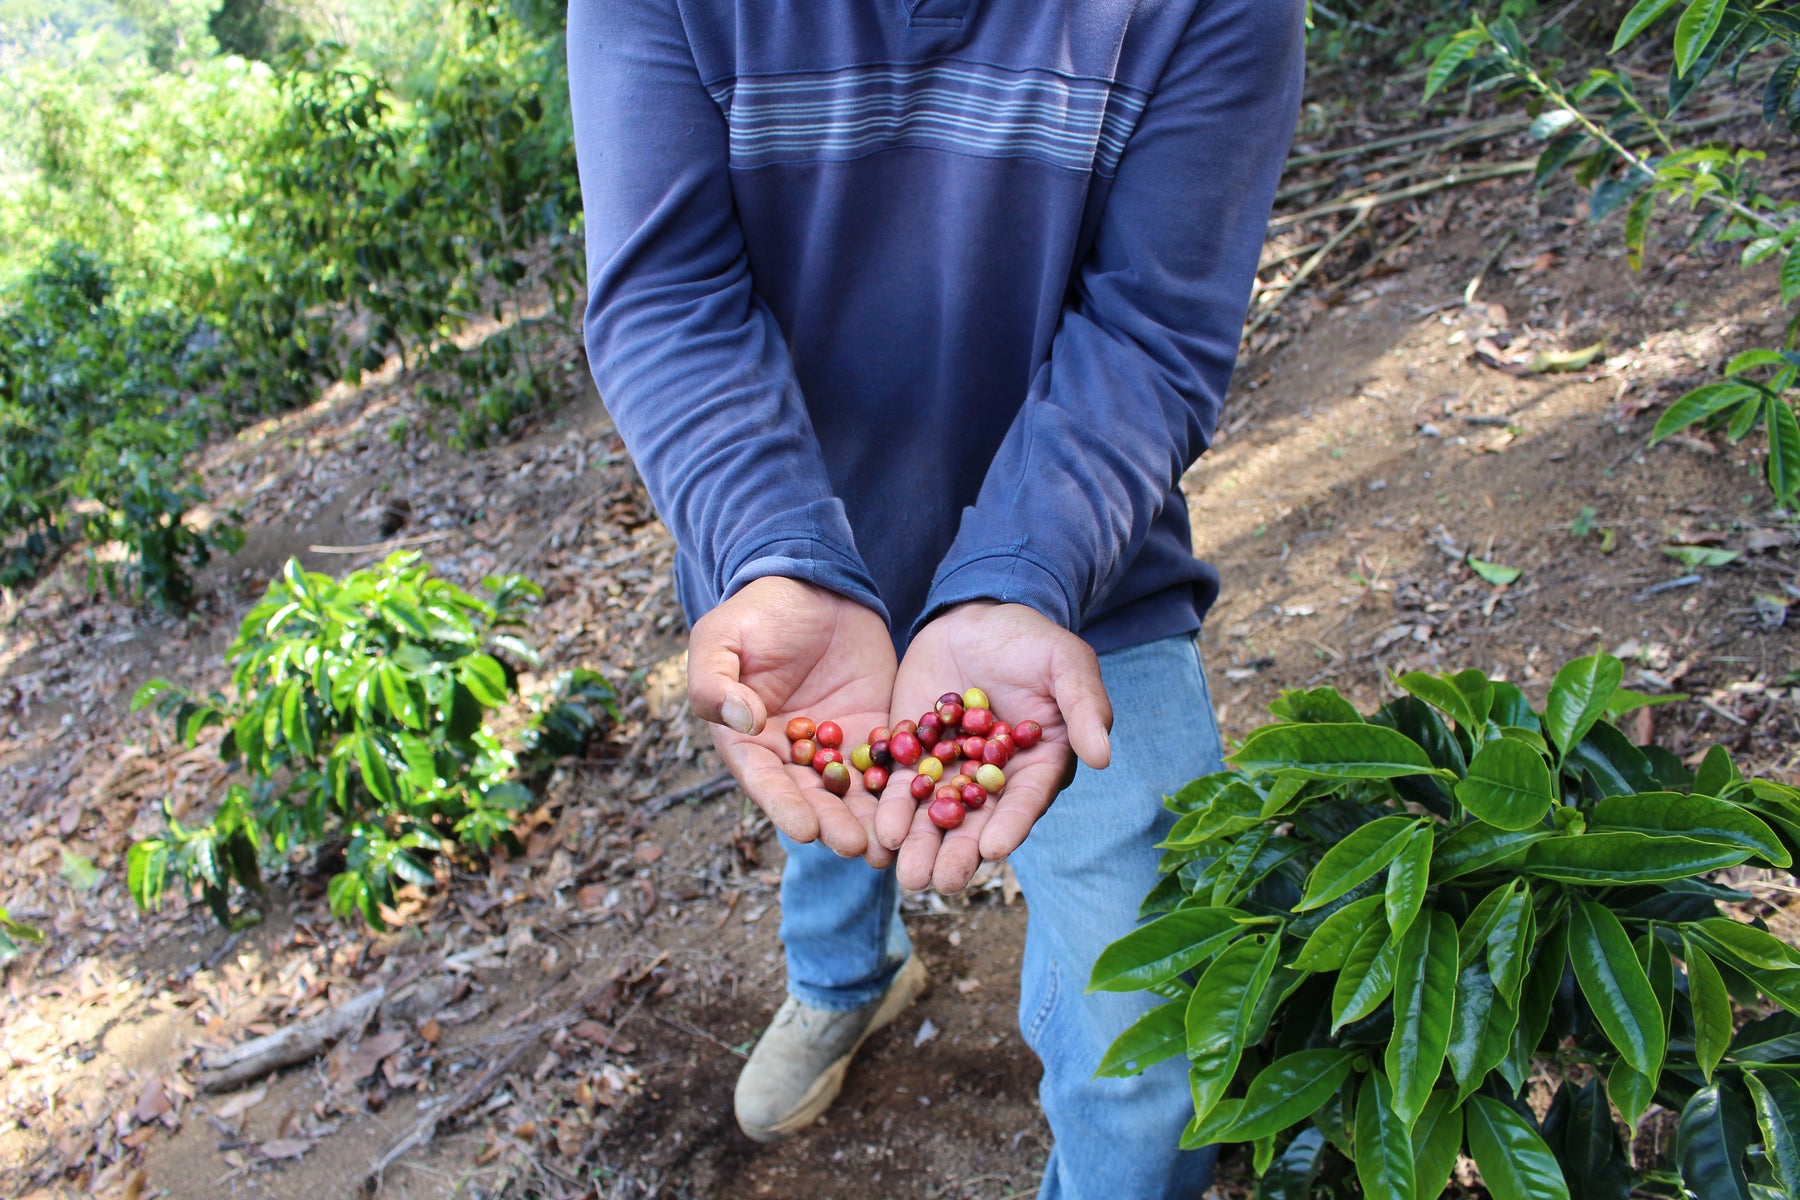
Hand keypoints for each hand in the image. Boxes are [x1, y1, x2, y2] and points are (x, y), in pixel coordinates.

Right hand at [687, 577, 896, 862]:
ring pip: (852, 792)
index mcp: (748, 740)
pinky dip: (901, 788)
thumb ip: (714, 681)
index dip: (783, 806)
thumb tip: (741, 719)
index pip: (764, 780)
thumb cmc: (756, 613)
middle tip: (856, 847)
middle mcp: (791, 754)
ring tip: (888, 848)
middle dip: (833, 824)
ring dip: (868, 821)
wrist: (813, 585)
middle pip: (812, 797)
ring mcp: (835, 746)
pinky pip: (888, 764)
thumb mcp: (720, 637)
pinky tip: (920, 808)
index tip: (805, 830)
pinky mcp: (874, 732)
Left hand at [876, 602, 1111, 892]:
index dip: (1011, 826)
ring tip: (902, 872)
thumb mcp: (1067, 665)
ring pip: (935, 816)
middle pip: (976, 824)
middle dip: (957, 853)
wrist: (980, 619)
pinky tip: (877, 832)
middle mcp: (993, 781)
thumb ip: (1085, 708)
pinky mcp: (915, 756)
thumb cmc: (1034, 643)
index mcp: (1036, 767)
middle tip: (940, 882)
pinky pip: (900, 788)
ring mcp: (951, 772)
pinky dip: (889, 810)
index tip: (994, 850)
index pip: (1024, 803)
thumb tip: (1103, 757)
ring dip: (919, 845)